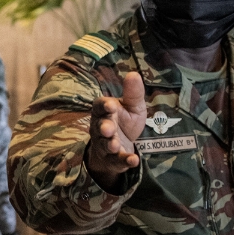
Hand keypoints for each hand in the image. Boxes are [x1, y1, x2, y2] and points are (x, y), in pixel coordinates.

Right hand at [85, 71, 146, 187]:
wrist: (120, 146)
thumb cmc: (124, 121)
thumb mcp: (132, 107)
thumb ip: (133, 93)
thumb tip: (134, 73)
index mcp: (104, 111)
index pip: (100, 106)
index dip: (104, 106)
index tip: (111, 104)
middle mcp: (100, 128)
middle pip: (99, 127)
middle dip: (103, 128)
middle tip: (108, 128)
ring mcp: (105, 145)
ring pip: (105, 145)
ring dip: (110, 144)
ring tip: (115, 145)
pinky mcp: (113, 159)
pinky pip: (117, 160)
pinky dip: (124, 161)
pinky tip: (133, 160)